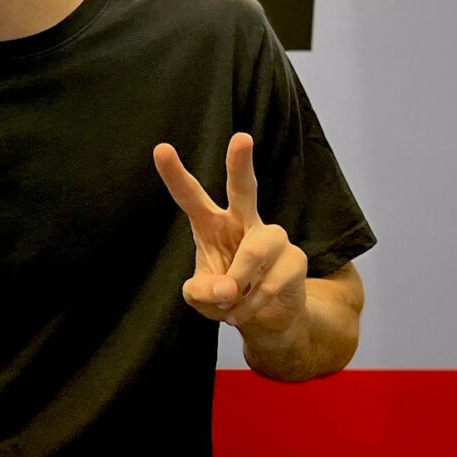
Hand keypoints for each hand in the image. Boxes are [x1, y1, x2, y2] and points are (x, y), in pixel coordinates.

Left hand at [154, 132, 307, 333]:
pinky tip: (243, 312)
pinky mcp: (295, 259)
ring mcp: (273, 238)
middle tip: (241, 137)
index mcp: (211, 225)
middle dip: (241, 164)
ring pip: (254, 250)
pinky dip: (250, 306)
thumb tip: (225, 289)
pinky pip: (269, 283)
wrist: (267, 318)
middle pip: (244, 189)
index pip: (191, 196)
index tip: (161, 149)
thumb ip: (200, 293)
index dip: (175, 175)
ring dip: (239, 284)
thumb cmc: (226, 297)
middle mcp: (244, 222)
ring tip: (229, 303)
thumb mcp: (200, 298)